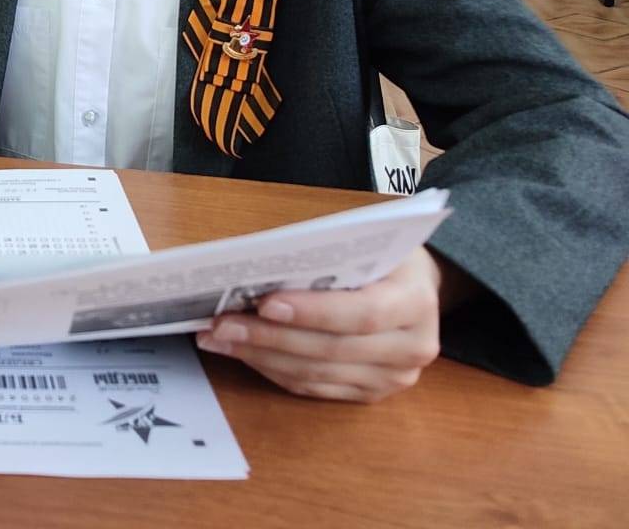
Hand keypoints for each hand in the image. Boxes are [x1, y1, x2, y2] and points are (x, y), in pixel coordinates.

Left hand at [195, 247, 442, 402]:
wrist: (415, 286)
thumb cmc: (382, 255)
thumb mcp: (365, 238)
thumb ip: (323, 254)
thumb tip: (257, 262)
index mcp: (416, 302)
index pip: (364, 314)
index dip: (313, 312)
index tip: (265, 303)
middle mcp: (412, 348)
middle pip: (332, 349)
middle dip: (269, 337)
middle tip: (221, 324)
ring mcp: (392, 378)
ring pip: (316, 373)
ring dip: (260, 356)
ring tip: (217, 337)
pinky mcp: (369, 394)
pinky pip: (313, 387)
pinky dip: (272, 369)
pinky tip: (240, 352)